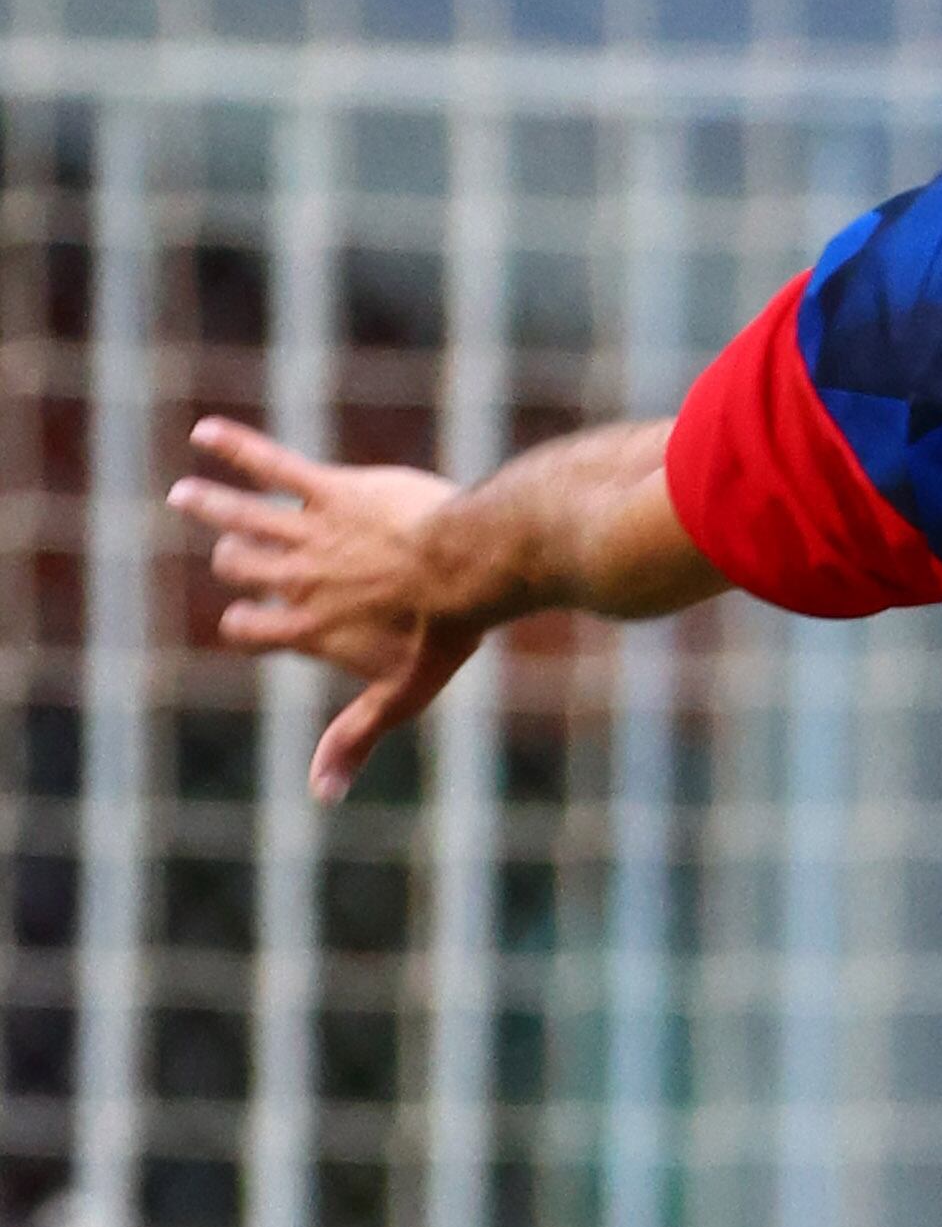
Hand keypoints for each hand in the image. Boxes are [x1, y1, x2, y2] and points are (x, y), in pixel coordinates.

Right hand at [169, 415, 484, 796]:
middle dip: (232, 559)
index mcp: (310, 627)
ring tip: (184, 495)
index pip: (251, 629)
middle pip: (242, 567)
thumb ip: (356, 738)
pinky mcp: (331, 490)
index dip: (243, 624)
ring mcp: (310, 532)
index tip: (242, 619)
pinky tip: (207, 432)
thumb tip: (323, 795)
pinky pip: (271, 464)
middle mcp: (299, 579)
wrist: (471, 566)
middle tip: (231, 551)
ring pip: (241, 516)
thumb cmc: (445, 631)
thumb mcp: (401, 695)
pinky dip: (235, 448)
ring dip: (209, 504)